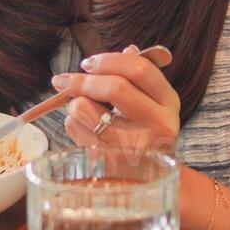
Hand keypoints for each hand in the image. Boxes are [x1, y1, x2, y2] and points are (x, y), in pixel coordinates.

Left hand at [53, 45, 179, 152]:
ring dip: (73, 105)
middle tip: (61, 81)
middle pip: (115, 87)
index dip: (108, 60)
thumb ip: (137, 77)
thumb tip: (128, 49)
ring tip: (76, 108)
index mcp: (168, 101)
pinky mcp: (112, 164)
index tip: (87, 63)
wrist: (148, 180)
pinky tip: (81, 129)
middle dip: (81, 80)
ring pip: (88, 110)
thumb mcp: (150, 103)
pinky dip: (72, 125)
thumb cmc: (144, 133)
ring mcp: (137, 147)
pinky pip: (78, 132)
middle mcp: (159, 124)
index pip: (139, 69)